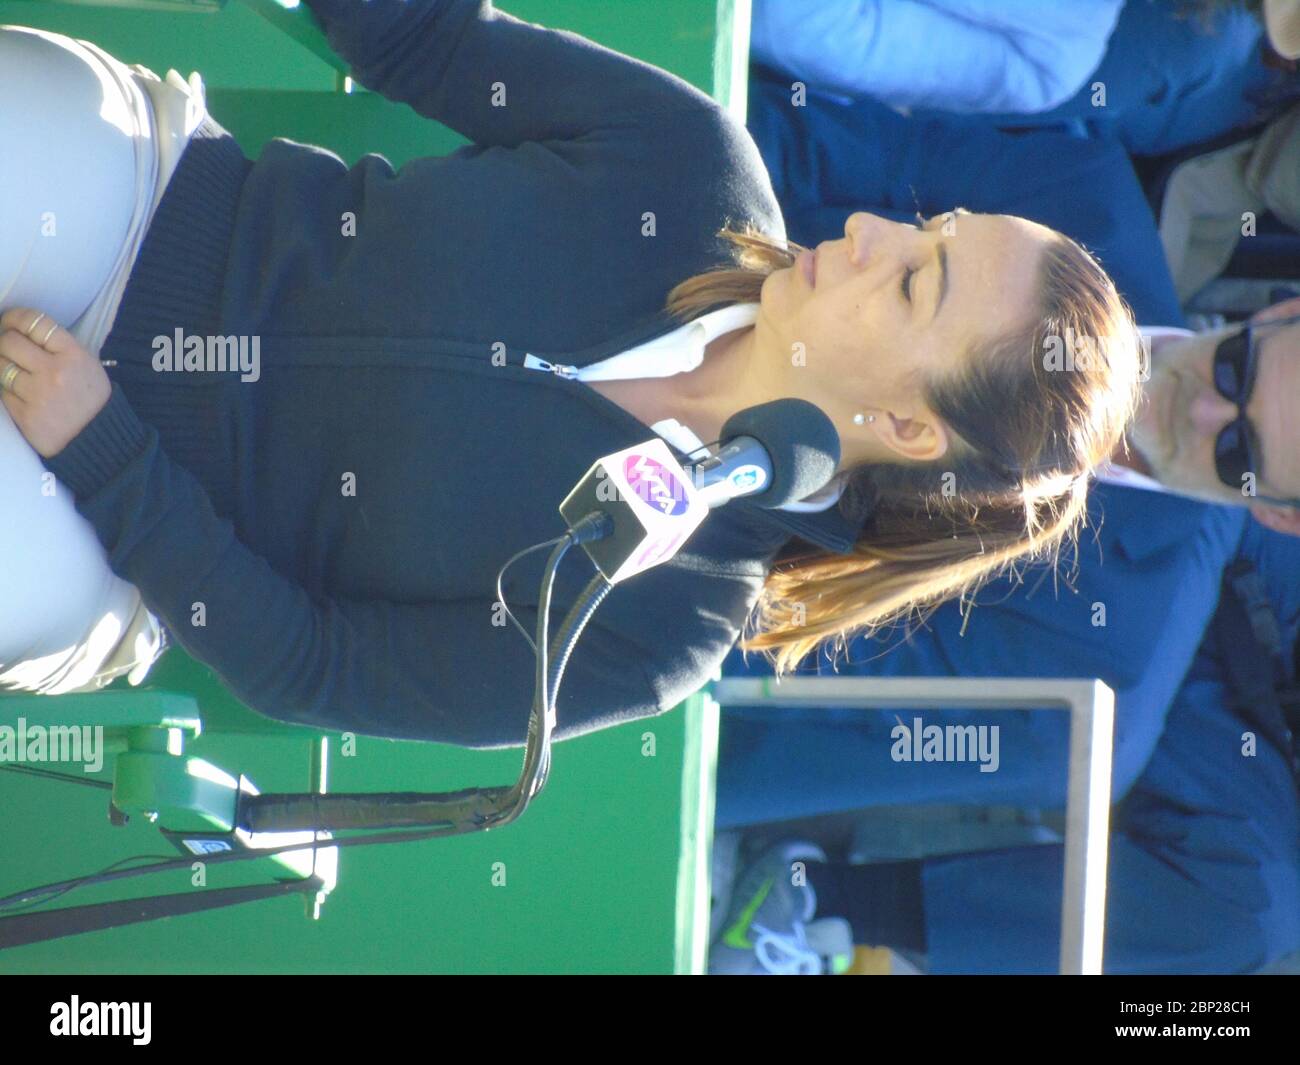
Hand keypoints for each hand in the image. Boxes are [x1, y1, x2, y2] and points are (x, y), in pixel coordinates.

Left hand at [0, 308, 110, 457]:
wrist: (98, 440)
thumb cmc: (92, 398)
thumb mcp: (87, 364)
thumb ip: (57, 346)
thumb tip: (19, 330)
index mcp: (74, 355)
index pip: (34, 322)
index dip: (14, 318)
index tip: (8, 322)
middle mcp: (54, 372)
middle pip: (9, 341)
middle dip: (4, 343)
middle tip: (8, 349)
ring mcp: (38, 394)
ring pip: (0, 367)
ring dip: (4, 367)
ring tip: (15, 372)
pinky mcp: (25, 415)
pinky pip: (3, 393)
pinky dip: (9, 392)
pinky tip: (23, 396)